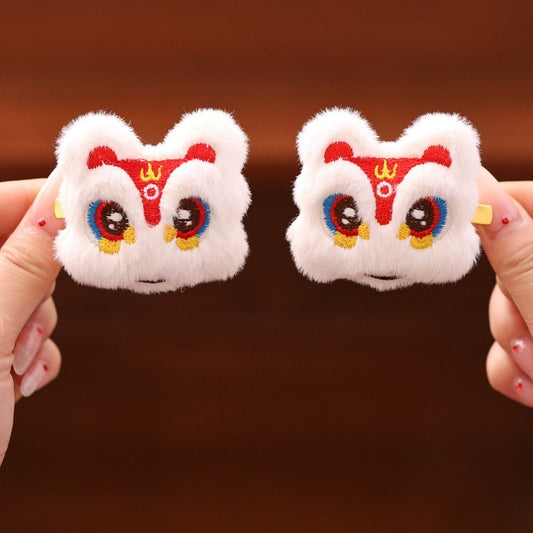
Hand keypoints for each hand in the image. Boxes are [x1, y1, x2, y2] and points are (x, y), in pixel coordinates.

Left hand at [0, 177, 62, 466]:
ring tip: (17, 368)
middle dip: (36, 289)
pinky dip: (34, 354)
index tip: (90, 204)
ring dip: (36, 330)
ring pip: (25, 295)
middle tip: (29, 326)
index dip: (39, 200)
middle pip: (14, 253)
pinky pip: (24, 329)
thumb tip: (59, 204)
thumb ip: (22, 265)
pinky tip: (19, 382)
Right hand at [477, 170, 532, 405]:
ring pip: (505, 307)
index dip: (491, 206)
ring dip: (514, 345)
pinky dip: (515, 369)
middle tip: (531, 335)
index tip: (454, 216)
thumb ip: (522, 254)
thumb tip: (482, 191)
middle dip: (508, 304)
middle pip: (511, 263)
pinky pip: (508, 345)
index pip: (529, 200)